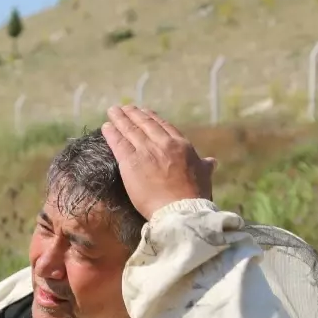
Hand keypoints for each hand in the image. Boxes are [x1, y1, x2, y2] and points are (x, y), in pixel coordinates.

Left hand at [100, 105, 216, 219]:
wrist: (180, 209)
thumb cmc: (194, 195)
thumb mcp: (204, 175)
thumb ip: (204, 166)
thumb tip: (211, 161)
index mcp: (181, 145)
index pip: (163, 127)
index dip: (152, 118)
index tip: (145, 112)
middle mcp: (163, 144)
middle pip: (145, 124)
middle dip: (134, 115)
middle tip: (125, 108)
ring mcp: (146, 151)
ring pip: (130, 130)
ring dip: (120, 119)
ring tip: (113, 111)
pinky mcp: (130, 163)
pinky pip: (119, 144)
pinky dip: (111, 134)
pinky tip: (106, 127)